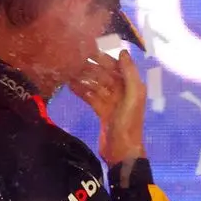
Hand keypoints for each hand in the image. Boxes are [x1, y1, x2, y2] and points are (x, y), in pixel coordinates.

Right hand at [69, 46, 146, 165]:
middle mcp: (123, 92)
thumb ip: (129, 74)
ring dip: (84, 78)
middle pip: (104, 75)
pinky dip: (82, 91)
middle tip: (72, 58)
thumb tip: (123, 52)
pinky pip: (91, 97)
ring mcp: (112, 102)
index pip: (116, 66)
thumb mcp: (132, 97)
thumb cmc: (128, 123)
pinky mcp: (103, 112)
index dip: (103, 57)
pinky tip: (70, 85)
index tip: (86, 48)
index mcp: (132, 86)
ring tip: (68, 70)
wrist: (121, 152)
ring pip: (96, 85)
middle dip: (90, 67)